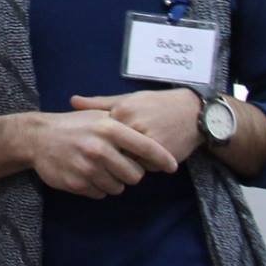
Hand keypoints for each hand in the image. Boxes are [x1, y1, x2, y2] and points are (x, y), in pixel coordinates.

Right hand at [26, 109, 178, 198]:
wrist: (37, 137)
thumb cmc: (73, 125)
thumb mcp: (98, 117)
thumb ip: (124, 127)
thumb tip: (155, 141)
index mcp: (109, 129)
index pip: (147, 148)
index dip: (163, 159)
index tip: (172, 166)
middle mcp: (100, 148)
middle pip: (135, 175)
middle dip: (131, 172)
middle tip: (120, 165)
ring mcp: (88, 168)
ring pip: (118, 187)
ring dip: (114, 181)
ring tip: (100, 168)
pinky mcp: (77, 183)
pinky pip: (100, 194)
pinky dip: (97, 187)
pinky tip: (87, 174)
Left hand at [71, 88, 202, 164]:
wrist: (193, 112)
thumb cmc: (156, 104)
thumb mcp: (128, 99)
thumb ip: (99, 103)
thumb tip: (72, 101)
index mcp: (122, 111)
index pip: (100, 135)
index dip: (101, 140)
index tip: (100, 142)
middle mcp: (133, 125)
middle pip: (113, 150)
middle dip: (115, 154)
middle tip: (121, 151)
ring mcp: (148, 140)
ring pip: (129, 161)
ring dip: (132, 160)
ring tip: (138, 151)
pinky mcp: (162, 154)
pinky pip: (146, 167)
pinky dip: (148, 164)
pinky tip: (154, 155)